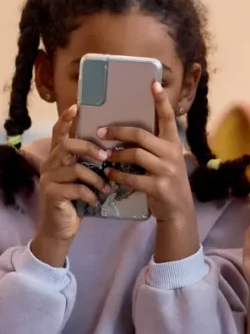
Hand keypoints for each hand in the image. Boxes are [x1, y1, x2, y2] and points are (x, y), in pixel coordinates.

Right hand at [31, 106, 111, 265]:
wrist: (63, 226)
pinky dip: (91, 194)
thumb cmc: (79, 198)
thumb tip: (117, 148)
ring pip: (75, 169)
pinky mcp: (52, 193)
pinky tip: (97, 200)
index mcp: (59, 156)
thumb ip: (92, 163)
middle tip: (107, 157)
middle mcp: (50, 163)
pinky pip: (76, 188)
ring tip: (107, 187)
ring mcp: (49, 178)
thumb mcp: (86, 177)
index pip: (60, 133)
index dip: (67, 120)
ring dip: (96, 178)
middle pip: (68, 145)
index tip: (77, 107)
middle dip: (90, 149)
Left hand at [101, 82, 194, 224]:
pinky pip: (131, 178)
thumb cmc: (167, 179)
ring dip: (115, 155)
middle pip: (141, 135)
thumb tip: (127, 131)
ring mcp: (166, 170)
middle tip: (101, 131)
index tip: (153, 84)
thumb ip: (153, 145)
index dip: (161, 101)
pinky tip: (109, 174)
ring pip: (134, 155)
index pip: (168, 118)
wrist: (178, 209)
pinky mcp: (158, 186)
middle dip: (118, 131)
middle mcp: (171, 153)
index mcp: (173, 143)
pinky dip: (117, 175)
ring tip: (104, 156)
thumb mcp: (166, 159)